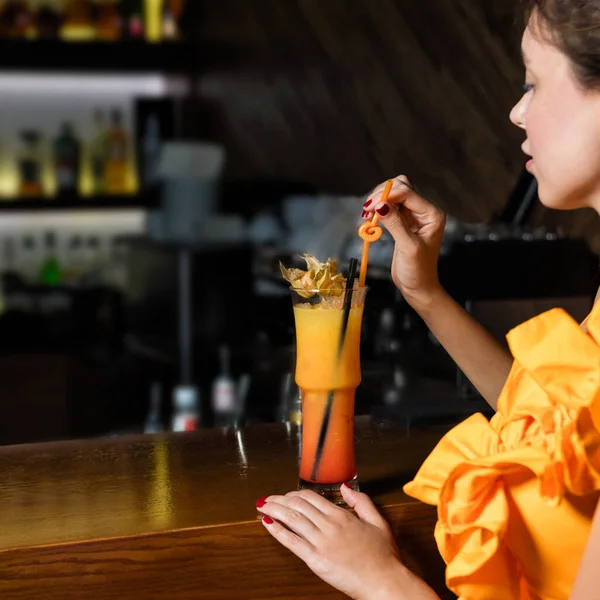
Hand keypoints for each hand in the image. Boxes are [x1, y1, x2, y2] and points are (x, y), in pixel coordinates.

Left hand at [256, 484, 403, 599]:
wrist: (384, 582)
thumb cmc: (383, 556)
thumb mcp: (378, 521)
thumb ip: (361, 501)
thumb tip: (345, 487)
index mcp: (342, 516)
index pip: (311, 497)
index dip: (295, 494)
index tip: (286, 495)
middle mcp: (329, 526)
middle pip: (298, 505)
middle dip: (279, 499)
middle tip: (269, 498)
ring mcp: (321, 542)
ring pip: (292, 519)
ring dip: (274, 510)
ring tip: (262, 505)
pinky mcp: (316, 560)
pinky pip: (292, 542)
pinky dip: (278, 531)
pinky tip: (268, 524)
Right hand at [363, 175, 445, 307]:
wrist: (418, 287)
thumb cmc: (418, 270)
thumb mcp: (408, 247)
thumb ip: (395, 223)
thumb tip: (380, 205)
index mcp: (432, 215)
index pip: (408, 193)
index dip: (388, 195)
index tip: (371, 207)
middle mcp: (424, 211)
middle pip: (402, 187)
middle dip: (383, 194)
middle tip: (368, 209)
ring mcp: (413, 216)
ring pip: (394, 195)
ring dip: (379, 200)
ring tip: (366, 213)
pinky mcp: (403, 222)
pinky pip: (390, 208)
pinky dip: (378, 209)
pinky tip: (370, 218)